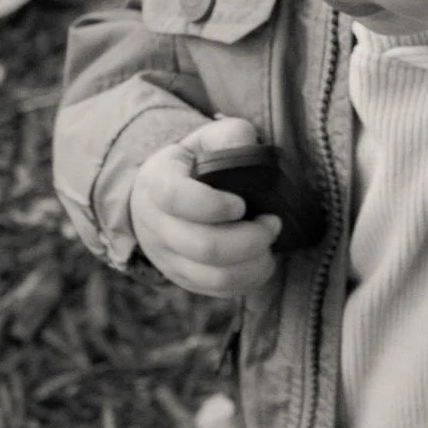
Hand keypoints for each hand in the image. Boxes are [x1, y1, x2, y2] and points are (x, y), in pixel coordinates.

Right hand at [128, 119, 284, 299]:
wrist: (159, 200)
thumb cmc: (192, 167)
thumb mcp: (205, 141)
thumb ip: (229, 137)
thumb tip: (247, 147)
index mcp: (157, 184)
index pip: (178, 199)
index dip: (214, 205)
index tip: (241, 203)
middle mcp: (156, 226)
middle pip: (205, 246)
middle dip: (250, 238)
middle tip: (271, 222)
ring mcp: (167, 258)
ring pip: (214, 276)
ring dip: (253, 262)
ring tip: (269, 242)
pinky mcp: (183, 279)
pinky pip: (220, 290)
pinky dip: (249, 278)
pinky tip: (261, 258)